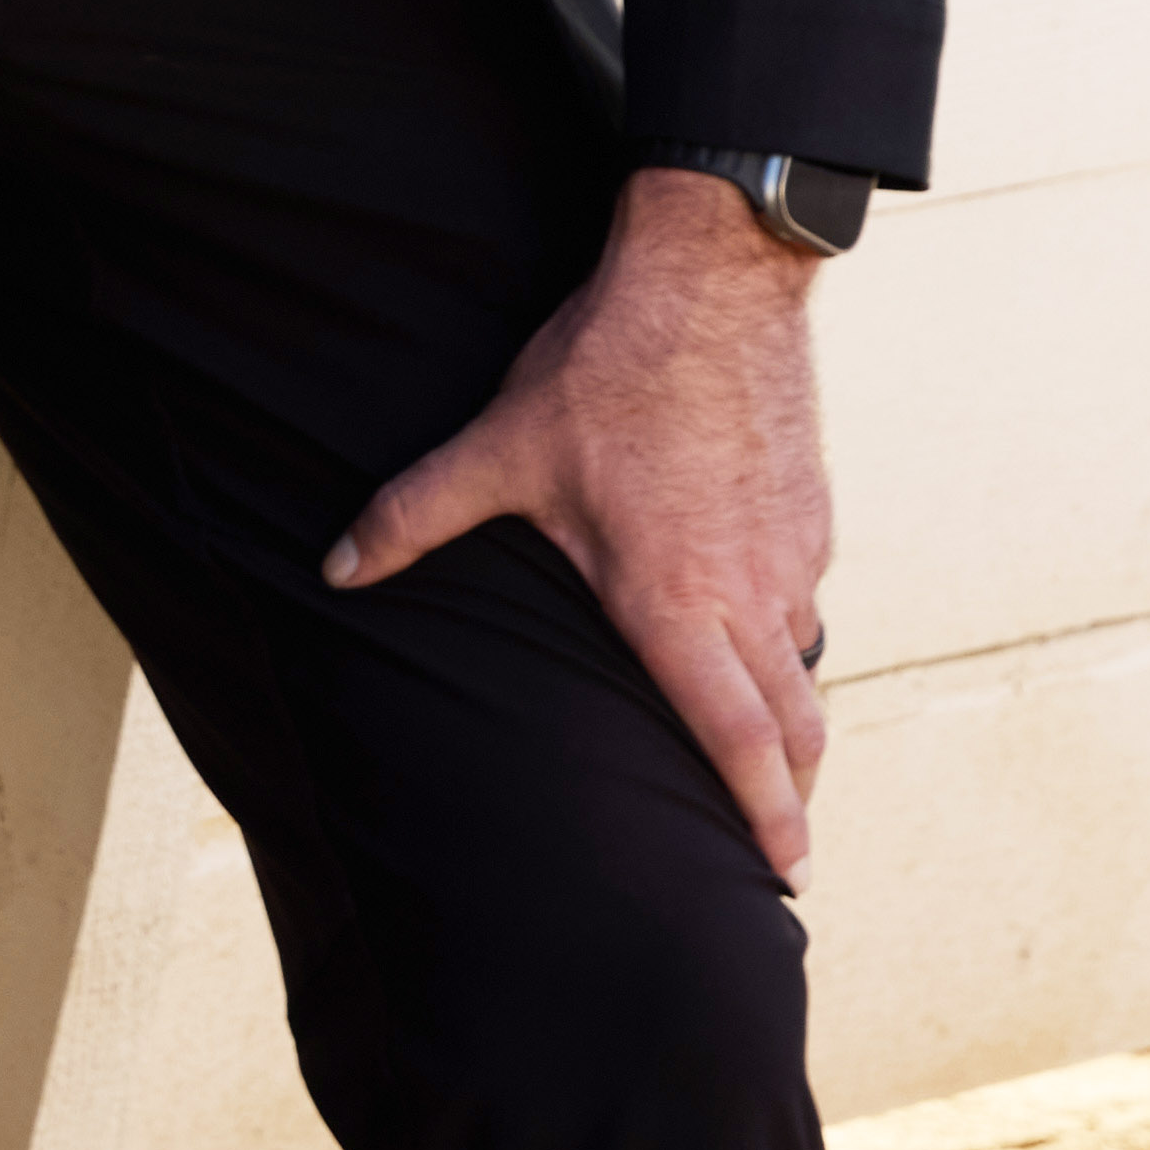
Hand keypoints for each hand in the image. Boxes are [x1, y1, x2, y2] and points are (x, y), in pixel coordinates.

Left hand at [327, 167, 838, 877]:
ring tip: (773, 762)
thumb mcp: (498, 447)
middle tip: (783, 849)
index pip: (737, 736)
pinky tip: (757, 638)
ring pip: (802, 663)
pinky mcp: (815, 515)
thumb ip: (414, 516)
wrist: (712, 278)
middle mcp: (749, 590)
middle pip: (793, 725)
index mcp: (675, 598)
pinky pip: (805, 600)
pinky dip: (787, 638)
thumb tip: (334, 568)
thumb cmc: (602, 368)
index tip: (784, 871)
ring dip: (792, 720)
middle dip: (791, 795)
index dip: (764, 812)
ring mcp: (793, 553)